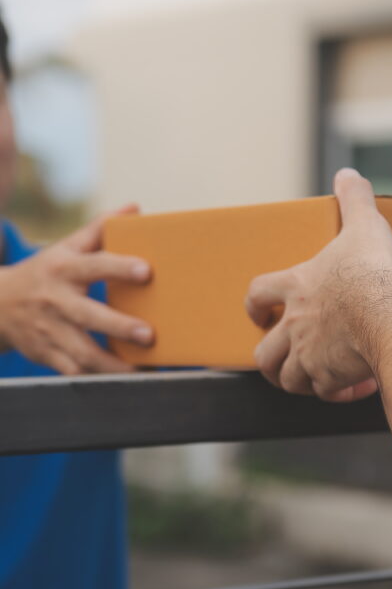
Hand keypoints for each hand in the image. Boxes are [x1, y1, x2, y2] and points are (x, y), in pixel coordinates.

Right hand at [0, 206, 153, 374]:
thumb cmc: (46, 272)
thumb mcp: (67, 248)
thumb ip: (100, 229)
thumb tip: (135, 208)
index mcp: (64, 268)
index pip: (95, 264)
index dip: (120, 267)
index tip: (147, 271)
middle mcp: (55, 300)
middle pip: (88, 315)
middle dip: (119, 326)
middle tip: (149, 335)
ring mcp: (49, 330)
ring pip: (81, 352)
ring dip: (112, 364)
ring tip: (141, 370)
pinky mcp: (45, 354)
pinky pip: (72, 371)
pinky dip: (95, 378)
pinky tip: (121, 380)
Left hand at [246, 169, 391, 401]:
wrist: (387, 315)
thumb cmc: (371, 272)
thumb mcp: (363, 225)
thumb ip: (354, 200)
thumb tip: (348, 174)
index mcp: (296, 287)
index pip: (257, 294)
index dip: (254, 304)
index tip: (257, 313)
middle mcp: (294, 325)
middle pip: (263, 351)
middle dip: (269, 356)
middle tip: (281, 356)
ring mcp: (308, 355)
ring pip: (286, 378)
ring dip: (297, 379)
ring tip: (315, 377)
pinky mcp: (328, 378)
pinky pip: (324, 392)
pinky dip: (334, 392)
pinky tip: (353, 387)